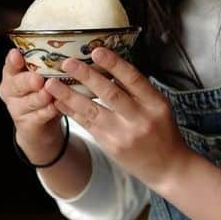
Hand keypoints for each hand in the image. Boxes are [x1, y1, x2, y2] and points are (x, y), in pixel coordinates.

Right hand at [0, 47, 65, 162]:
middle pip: (16, 84)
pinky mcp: (27, 124)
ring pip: (28, 101)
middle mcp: (11, 90)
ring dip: (39, 97)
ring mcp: (17, 108)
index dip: (12, 61)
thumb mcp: (45, 76)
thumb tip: (75, 45)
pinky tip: (55, 107)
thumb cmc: (46, 93)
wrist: (42, 126)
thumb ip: (50, 64)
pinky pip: (38, 117)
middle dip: (27, 80)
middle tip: (38, 79)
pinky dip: (48, 111)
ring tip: (49, 93)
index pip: (10, 65)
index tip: (17, 54)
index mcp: (14, 74)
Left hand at [44, 47, 192, 192]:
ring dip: (70, 95)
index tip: (97, 51)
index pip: (133, 79)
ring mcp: (124, 134)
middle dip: (86, 76)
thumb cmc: (163, 132)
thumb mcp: (159, 107)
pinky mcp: (111, 146)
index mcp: (155, 104)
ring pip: (93, 110)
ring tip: (52, 84)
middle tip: (68, 62)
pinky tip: (60, 102)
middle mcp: (140, 119)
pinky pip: (88, 125)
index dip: (114, 64)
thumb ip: (138, 89)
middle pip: (110, 93)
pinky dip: (72, 112)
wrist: (168, 168)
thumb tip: (112, 65)